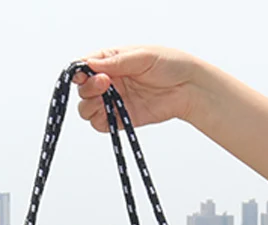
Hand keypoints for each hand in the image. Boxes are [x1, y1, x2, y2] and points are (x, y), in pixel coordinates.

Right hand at [74, 46, 200, 131]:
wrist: (188, 88)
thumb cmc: (169, 65)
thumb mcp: (141, 56)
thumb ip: (115, 62)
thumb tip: (90, 64)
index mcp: (111, 62)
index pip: (85, 67)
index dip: (79, 72)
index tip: (82, 74)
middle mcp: (109, 82)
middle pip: (83, 90)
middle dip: (88, 88)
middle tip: (104, 83)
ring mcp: (114, 102)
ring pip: (87, 108)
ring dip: (90, 104)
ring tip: (106, 97)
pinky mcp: (121, 119)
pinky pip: (100, 124)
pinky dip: (99, 121)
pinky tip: (109, 113)